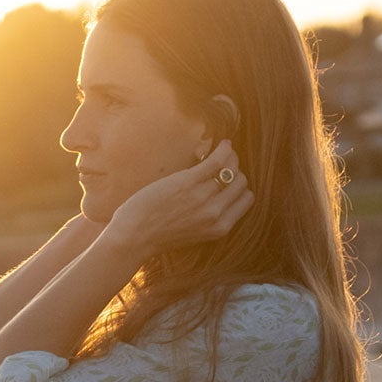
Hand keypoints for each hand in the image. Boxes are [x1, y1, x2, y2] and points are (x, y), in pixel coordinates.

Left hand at [104, 139, 253, 255]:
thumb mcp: (194, 233)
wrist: (134, 237)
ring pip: (232, 168)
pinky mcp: (189, 182)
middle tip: (223, 165)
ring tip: (222, 153)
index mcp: (220, 228)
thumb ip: (210, 218)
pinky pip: (218, 160)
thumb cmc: (158, 236)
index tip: (229, 180)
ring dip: (229, 157)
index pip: (247, 199)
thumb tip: (220, 192)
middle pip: (241, 182)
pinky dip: (223, 148)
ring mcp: (204, 197)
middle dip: (235, 171)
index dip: (239, 187)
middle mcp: (215, 213)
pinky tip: (221, 143)